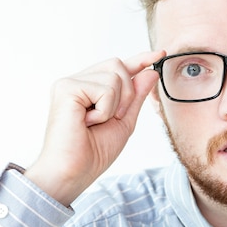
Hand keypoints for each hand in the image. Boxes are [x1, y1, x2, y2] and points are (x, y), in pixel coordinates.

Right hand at [24, 51, 163, 205]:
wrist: (73, 173)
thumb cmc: (93, 153)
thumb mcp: (124, 122)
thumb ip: (136, 97)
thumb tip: (151, 71)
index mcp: (90, 89)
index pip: (118, 67)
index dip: (140, 59)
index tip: (160, 54)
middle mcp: (78, 81)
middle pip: (118, 64)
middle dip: (127, 93)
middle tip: (114, 117)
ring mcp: (70, 83)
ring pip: (114, 74)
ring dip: (115, 104)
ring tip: (96, 122)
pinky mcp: (66, 88)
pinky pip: (104, 88)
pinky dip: (105, 110)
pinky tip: (88, 122)